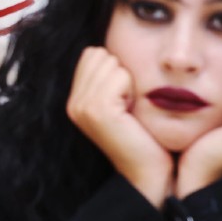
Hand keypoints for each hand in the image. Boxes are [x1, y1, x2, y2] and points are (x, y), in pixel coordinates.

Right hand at [66, 47, 173, 206]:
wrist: (148, 171)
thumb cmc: (144, 136)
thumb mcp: (121, 102)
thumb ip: (109, 78)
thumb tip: (111, 48)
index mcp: (75, 99)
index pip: (93, 53)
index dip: (116, 68)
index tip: (125, 98)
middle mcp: (73, 103)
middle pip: (100, 54)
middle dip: (122, 71)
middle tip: (129, 104)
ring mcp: (82, 106)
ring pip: (111, 62)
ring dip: (129, 80)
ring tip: (131, 108)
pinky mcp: (97, 110)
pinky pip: (120, 75)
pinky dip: (133, 88)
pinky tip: (133, 111)